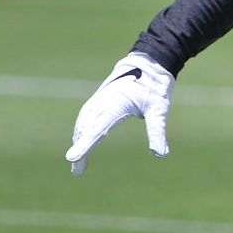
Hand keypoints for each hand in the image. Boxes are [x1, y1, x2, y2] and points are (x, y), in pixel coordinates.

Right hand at [65, 52, 173, 175]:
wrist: (149, 61)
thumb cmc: (155, 85)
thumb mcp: (159, 109)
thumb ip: (157, 131)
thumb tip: (161, 154)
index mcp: (116, 104)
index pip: (97, 129)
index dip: (85, 145)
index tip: (72, 158)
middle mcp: (103, 101)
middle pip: (86, 129)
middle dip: (80, 148)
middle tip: (78, 171)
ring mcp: (99, 98)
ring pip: (83, 122)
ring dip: (79, 140)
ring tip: (78, 161)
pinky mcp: (100, 97)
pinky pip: (86, 116)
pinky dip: (82, 129)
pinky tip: (82, 138)